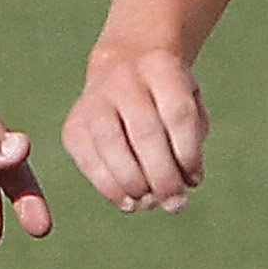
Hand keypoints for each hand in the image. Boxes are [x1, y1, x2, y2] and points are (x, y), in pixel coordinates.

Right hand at [61, 44, 210, 211]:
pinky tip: (128, 201)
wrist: (121, 73)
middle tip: (175, 203)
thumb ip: (193, 142)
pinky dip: (110, 188)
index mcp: (160, 65)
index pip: (178, 114)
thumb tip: (184, 184)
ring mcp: (93, 100)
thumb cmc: (166, 101)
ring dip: (136, 184)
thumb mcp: (190, 106)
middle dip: (163, 176)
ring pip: (113, 147)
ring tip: (151, 203)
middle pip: (145, 132)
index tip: (194, 181)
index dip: (188, 154)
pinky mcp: (73, 126)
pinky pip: (90, 161)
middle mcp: (124, 77)